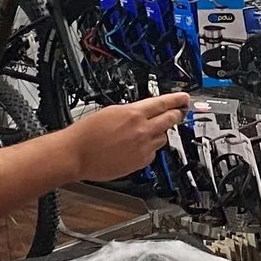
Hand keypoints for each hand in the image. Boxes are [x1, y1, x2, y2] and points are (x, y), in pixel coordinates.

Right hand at [62, 93, 192, 180]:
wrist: (76, 154)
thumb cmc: (86, 134)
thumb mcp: (110, 111)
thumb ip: (130, 112)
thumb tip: (140, 113)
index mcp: (133, 113)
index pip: (163, 103)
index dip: (177, 99)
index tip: (184, 97)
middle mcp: (142, 130)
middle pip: (170, 120)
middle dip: (176, 115)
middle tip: (178, 112)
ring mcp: (143, 147)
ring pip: (162, 137)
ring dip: (159, 133)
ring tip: (147, 133)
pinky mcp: (140, 162)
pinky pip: (153, 153)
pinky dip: (149, 149)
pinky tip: (138, 148)